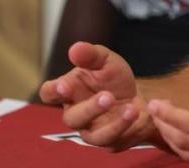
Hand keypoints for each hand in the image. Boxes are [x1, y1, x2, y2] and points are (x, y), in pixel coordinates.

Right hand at [38, 41, 153, 149]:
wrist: (139, 96)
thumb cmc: (113, 78)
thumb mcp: (106, 60)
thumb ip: (91, 55)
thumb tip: (75, 48)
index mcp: (69, 90)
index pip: (49, 93)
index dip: (53, 91)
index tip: (63, 87)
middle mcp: (76, 112)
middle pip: (72, 117)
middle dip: (90, 108)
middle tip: (107, 96)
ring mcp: (91, 129)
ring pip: (93, 135)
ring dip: (110, 122)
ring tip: (127, 107)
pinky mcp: (108, 140)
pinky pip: (111, 139)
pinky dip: (123, 125)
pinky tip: (134, 111)